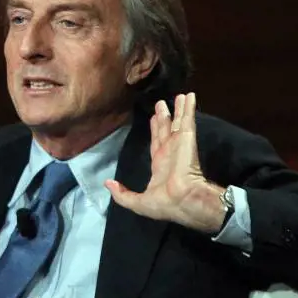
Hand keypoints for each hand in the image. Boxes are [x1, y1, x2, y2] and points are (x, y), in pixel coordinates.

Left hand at [105, 92, 226, 233]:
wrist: (183, 199)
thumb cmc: (163, 202)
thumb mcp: (137, 202)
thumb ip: (122, 194)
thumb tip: (107, 183)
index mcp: (159, 166)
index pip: (156, 143)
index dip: (155, 131)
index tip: (154, 119)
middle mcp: (170, 152)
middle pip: (166, 130)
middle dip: (164, 117)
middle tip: (161, 104)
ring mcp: (179, 143)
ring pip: (178, 121)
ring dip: (179, 109)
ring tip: (180, 96)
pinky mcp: (187, 138)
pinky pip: (187, 119)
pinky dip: (189, 107)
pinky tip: (190, 96)